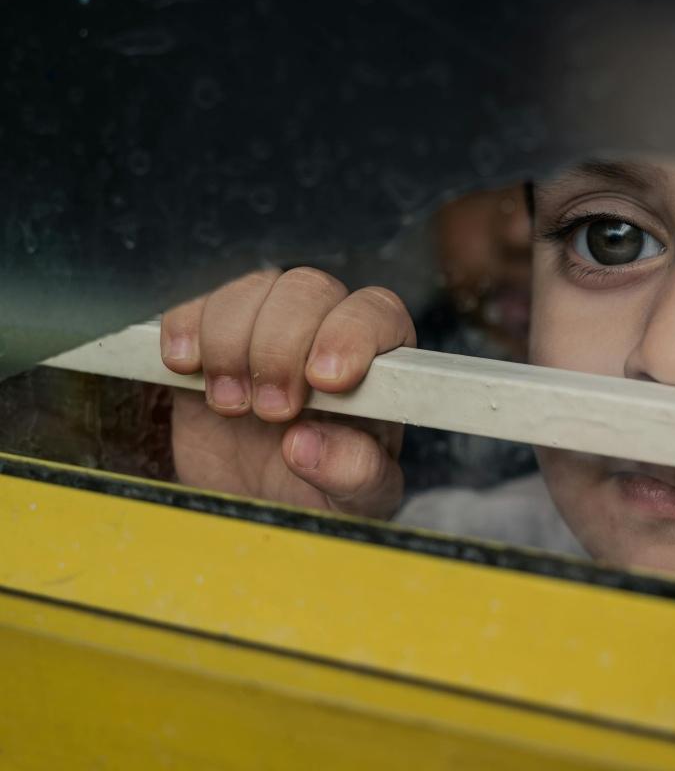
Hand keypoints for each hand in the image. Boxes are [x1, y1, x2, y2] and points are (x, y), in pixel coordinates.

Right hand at [160, 267, 414, 517]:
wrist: (256, 504)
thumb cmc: (322, 493)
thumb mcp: (356, 502)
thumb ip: (354, 473)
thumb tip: (308, 444)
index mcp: (376, 362)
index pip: (376, 314)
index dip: (350, 335)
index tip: (325, 380)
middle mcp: (324, 330)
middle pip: (307, 289)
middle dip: (280, 347)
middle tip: (272, 409)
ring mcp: (264, 325)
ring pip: (250, 285)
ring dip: (229, 340)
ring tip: (229, 402)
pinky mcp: (208, 332)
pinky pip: (194, 296)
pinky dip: (184, 324)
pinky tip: (185, 366)